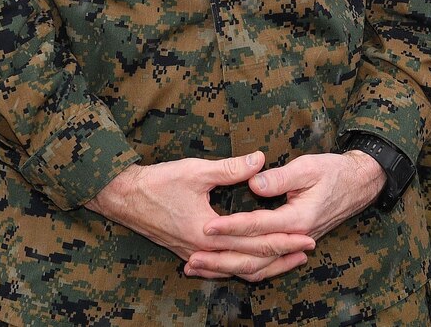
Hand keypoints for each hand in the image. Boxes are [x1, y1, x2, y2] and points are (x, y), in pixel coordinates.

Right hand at [88, 153, 315, 282]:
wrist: (122, 197)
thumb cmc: (158, 182)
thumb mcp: (195, 171)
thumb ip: (230, 168)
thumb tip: (261, 160)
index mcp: (208, 232)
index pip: (255, 242)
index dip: (284, 239)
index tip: (307, 236)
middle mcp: (203, 251)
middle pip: (250, 262)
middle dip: (281, 257)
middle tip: (308, 251)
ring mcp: (194, 255)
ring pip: (236, 270)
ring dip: (264, 266)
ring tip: (288, 260)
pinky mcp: (188, 252)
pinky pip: (221, 269)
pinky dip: (241, 268)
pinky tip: (252, 265)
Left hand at [191, 150, 384, 280]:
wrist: (359, 184)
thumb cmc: (333, 171)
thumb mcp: (308, 167)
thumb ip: (280, 177)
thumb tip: (255, 182)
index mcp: (298, 219)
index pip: (257, 226)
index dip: (231, 226)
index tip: (207, 225)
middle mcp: (296, 238)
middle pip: (253, 255)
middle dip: (221, 257)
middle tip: (192, 257)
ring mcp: (295, 245)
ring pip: (258, 267)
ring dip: (227, 269)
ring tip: (199, 268)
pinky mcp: (292, 245)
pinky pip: (266, 266)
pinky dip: (244, 270)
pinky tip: (224, 269)